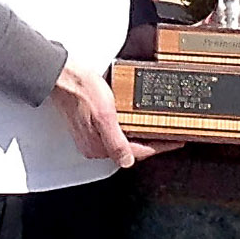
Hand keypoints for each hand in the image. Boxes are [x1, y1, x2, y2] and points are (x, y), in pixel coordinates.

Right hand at [53, 65, 177, 168]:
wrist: (64, 76)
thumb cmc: (82, 91)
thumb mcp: (105, 116)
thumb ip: (116, 142)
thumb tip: (127, 161)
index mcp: (99, 146)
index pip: (137, 152)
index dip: (160, 146)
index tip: (176, 141)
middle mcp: (94, 145)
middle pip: (130, 148)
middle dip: (150, 142)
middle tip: (168, 134)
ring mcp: (91, 135)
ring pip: (122, 140)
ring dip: (139, 134)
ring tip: (156, 127)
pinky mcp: (89, 125)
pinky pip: (114, 132)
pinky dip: (127, 128)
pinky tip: (133, 119)